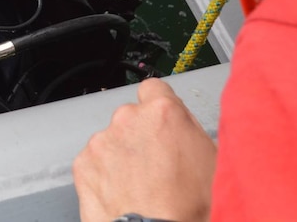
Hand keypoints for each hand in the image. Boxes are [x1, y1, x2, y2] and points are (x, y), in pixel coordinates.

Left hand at [73, 78, 215, 221]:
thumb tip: (184, 123)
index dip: (159, 106)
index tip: (161, 121)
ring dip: (122, 156)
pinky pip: (94, 161)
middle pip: (132, 117)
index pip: (155, 88)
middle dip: (141, 135)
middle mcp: (127, 119)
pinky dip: (104, 173)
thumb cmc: (188, 210)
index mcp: (163, 112)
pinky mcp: (83, 164)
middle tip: (156, 165)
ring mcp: (102, 140)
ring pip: (112, 140)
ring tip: (140, 185)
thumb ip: (190, 130)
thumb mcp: (213, 161)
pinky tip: (123, 193)